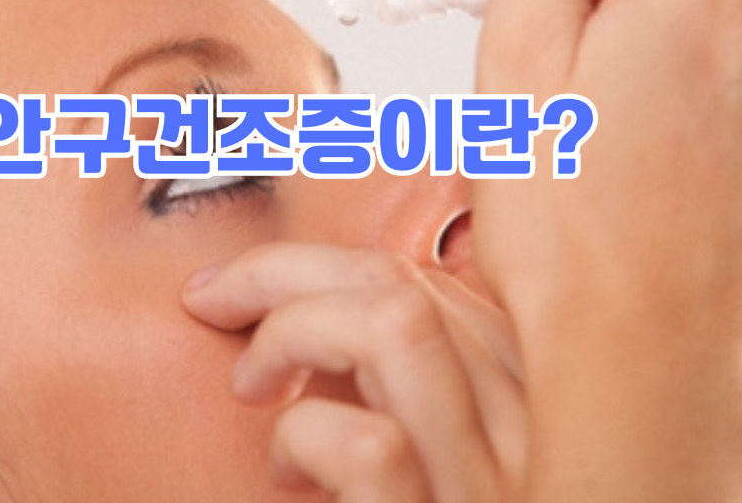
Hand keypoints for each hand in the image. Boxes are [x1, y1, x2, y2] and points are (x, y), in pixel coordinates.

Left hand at [182, 242, 526, 501]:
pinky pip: (371, 444)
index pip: (431, 278)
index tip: (244, 284)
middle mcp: (532, 432)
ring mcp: (493, 485)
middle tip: (209, 300)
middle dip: (281, 269)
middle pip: (404, 283)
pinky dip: (301, 436)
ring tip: (252, 386)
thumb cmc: (381, 492)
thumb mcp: (422, 441)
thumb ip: (399, 375)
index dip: (323, 262)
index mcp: (527, 395)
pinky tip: (288, 473)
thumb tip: (317, 293)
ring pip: (397, 325)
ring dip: (291, 333)